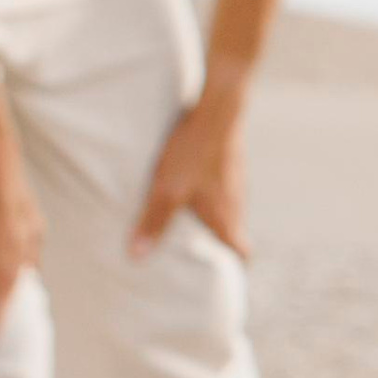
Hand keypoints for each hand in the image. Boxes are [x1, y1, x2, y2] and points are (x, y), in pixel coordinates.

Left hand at [131, 78, 247, 260]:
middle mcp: (236, 202)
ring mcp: (236, 179)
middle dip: (218, 240)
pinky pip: (224, 182)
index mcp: (225, 217)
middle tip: (198, 245)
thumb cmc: (191, 153)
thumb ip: (152, 223)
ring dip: (214, 213)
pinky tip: (191, 176)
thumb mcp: (165, 190)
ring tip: (189, 213)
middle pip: (234, 230)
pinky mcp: (231, 158)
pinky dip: (211, 188)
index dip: (234, 264)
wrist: (216, 108)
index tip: (223, 270)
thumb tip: (137, 257)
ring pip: (229, 205)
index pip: (241, 252)